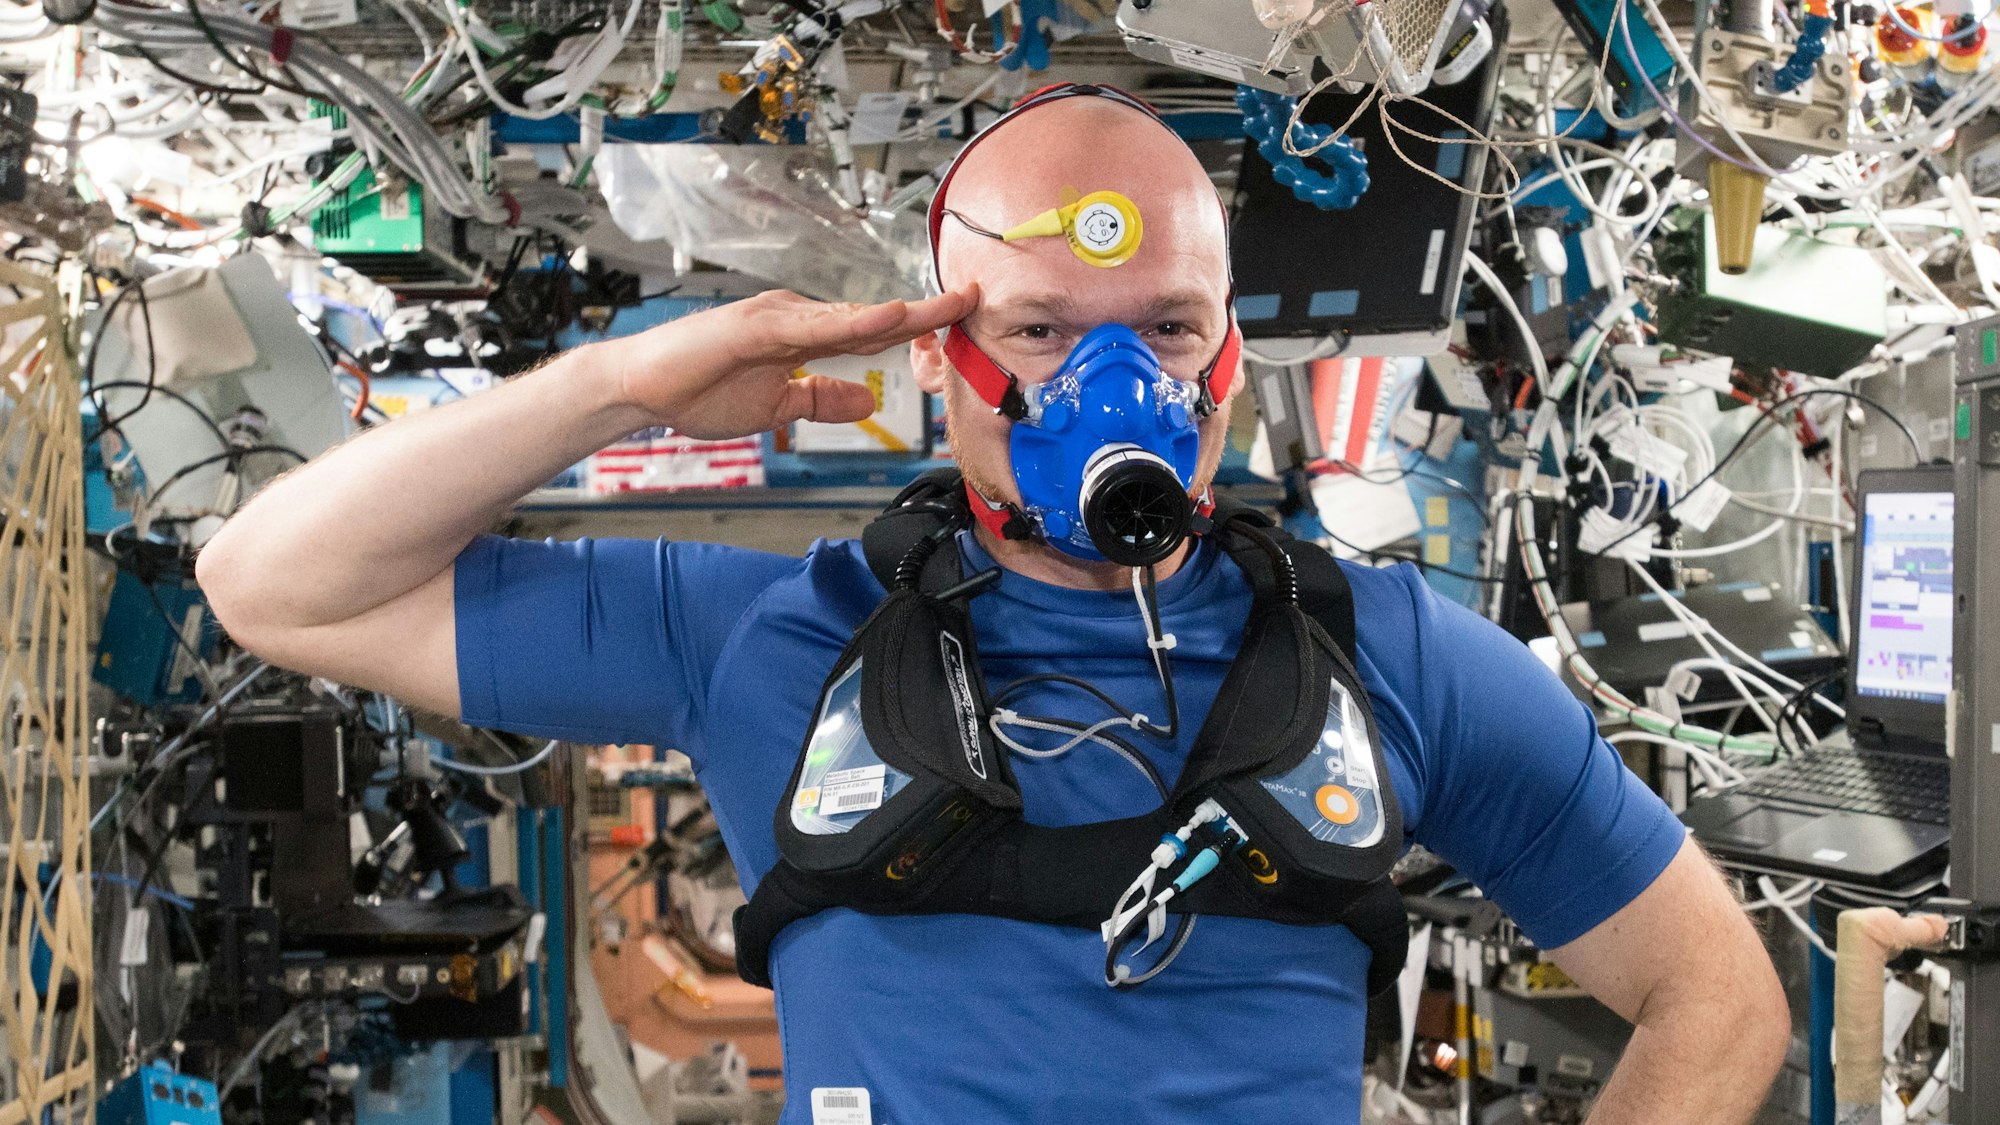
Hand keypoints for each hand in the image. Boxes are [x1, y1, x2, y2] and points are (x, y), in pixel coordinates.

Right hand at [600, 287, 978, 440]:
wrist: (643, 392)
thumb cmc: (700, 392)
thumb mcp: (778, 407)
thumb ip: (822, 399)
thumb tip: (869, 400)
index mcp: (804, 336)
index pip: (873, 331)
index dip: (919, 326)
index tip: (962, 320)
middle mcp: (797, 318)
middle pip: (874, 316)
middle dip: (928, 309)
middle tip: (977, 297)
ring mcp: (777, 318)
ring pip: (852, 316)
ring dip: (904, 311)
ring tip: (950, 303)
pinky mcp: (754, 326)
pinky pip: (813, 327)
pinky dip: (852, 322)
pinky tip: (888, 316)